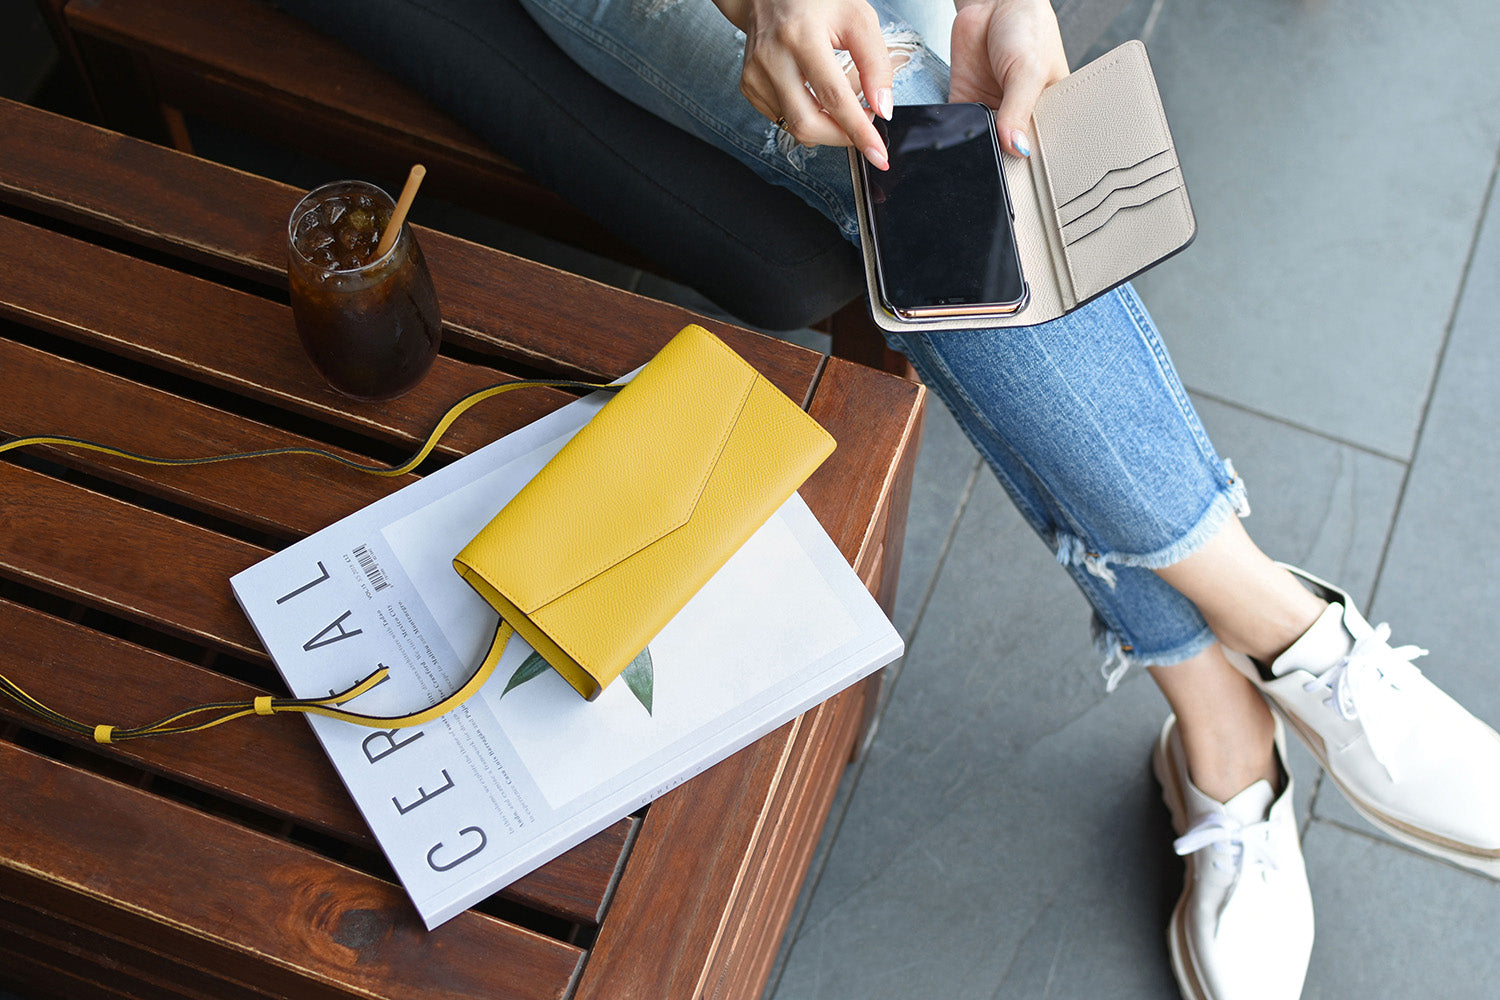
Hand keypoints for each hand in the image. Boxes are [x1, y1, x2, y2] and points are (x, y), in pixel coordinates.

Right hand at [715, 0, 893, 168]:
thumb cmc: (817, 1)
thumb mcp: (858, 19)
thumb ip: (876, 64)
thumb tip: (881, 108)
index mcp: (801, 37)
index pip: (834, 98)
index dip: (858, 131)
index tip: (877, 153)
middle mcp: (772, 57)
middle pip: (807, 123)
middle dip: (840, 137)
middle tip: (861, 129)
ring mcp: (756, 74)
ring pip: (795, 126)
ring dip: (825, 123)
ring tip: (836, 95)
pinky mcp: (749, 85)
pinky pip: (783, 118)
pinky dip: (806, 114)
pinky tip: (813, 93)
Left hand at [949, 0, 1067, 155]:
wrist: (994, 1)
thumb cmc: (1027, 28)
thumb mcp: (1030, 71)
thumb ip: (1019, 112)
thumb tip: (1016, 149)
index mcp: (1045, 110)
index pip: (1037, 145)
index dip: (1027, 158)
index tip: (1019, 167)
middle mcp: (1017, 114)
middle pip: (1006, 148)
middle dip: (999, 154)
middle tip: (996, 158)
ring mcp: (990, 109)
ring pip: (981, 140)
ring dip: (976, 144)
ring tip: (979, 145)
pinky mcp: (964, 101)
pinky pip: (957, 125)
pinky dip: (954, 131)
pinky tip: (959, 132)